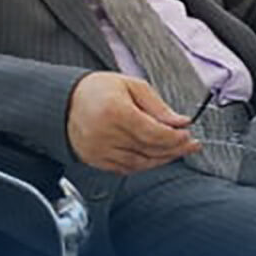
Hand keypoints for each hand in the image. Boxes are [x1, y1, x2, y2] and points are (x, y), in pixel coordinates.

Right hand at [64, 71, 197, 173]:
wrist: (64, 101)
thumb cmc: (97, 90)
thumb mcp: (132, 86)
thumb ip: (158, 106)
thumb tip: (180, 122)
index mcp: (115, 112)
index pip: (153, 133)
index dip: (175, 137)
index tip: (188, 134)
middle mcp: (104, 134)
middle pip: (149, 149)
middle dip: (175, 149)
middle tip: (190, 145)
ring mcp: (98, 150)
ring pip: (140, 163)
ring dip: (162, 159)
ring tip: (177, 150)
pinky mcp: (94, 160)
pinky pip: (126, 169)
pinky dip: (144, 164)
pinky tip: (156, 157)